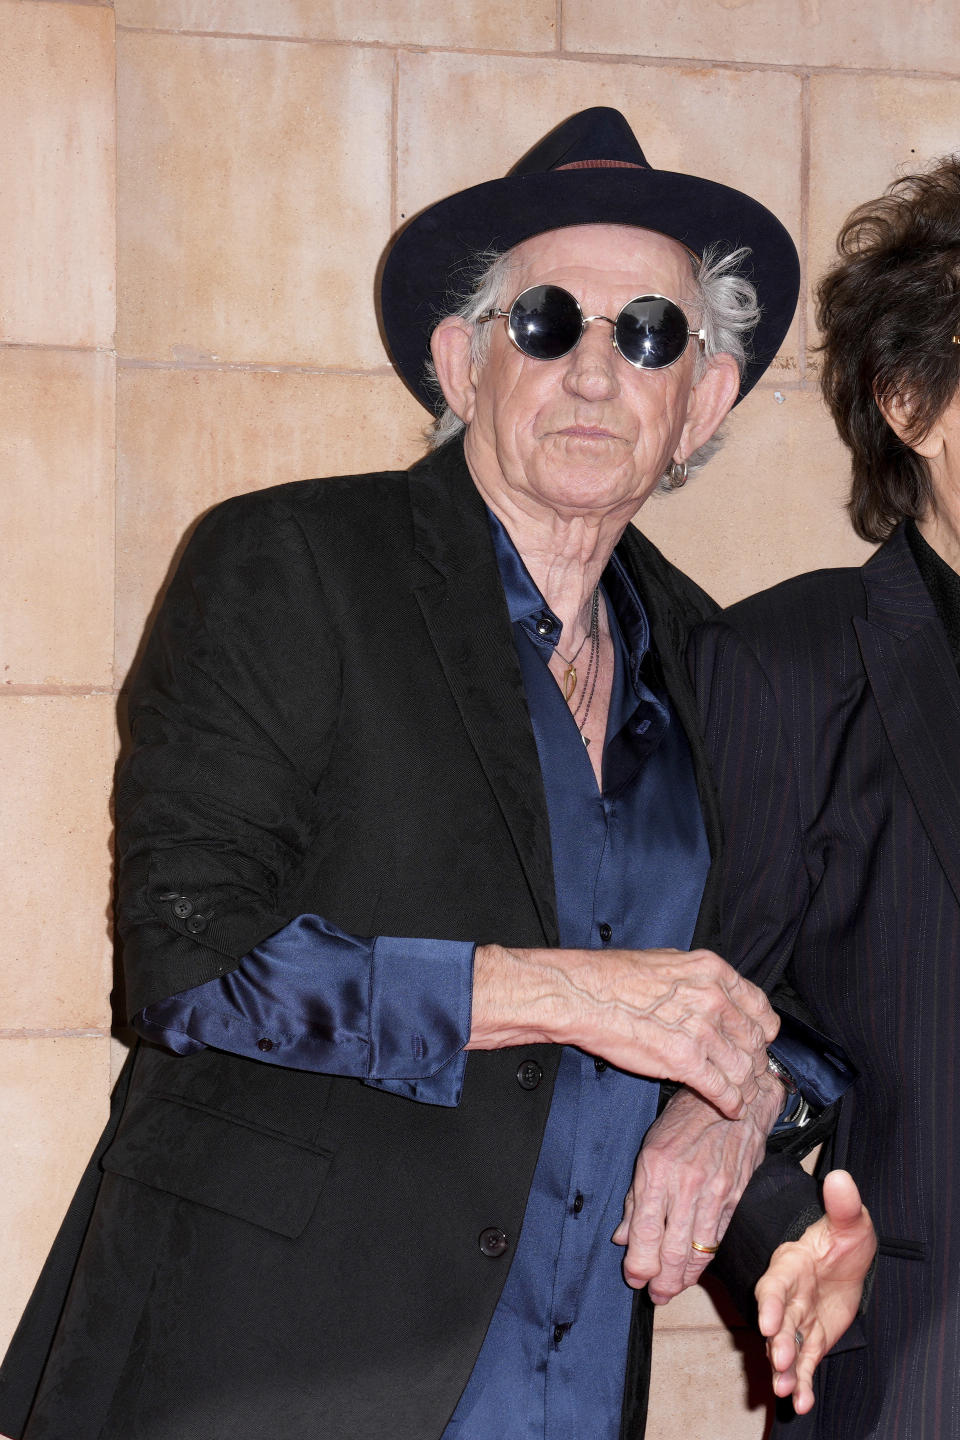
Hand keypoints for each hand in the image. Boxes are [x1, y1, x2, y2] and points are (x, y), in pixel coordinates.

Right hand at [469, 943, 777, 1118]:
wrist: (584, 995)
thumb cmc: (615, 977)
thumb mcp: (669, 962)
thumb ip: (700, 980)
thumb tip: (714, 993)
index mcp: (713, 971)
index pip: (760, 1008)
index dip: (762, 1031)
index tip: (757, 1042)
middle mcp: (714, 998)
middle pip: (753, 1041)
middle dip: (753, 1062)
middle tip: (747, 1074)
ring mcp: (701, 1030)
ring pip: (743, 1068)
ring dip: (743, 1087)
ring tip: (738, 1095)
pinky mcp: (685, 1061)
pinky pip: (722, 1090)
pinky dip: (730, 1103)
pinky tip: (729, 1108)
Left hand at [613, 1073, 783, 1299]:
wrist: (735, 1101)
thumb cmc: (686, 1120)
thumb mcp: (650, 1148)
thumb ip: (636, 1197)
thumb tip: (622, 1235)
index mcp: (656, 1169)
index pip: (645, 1231)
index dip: (638, 1263)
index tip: (633, 1278)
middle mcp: (685, 1184)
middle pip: (671, 1249)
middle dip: (660, 1281)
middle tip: (653, 1294)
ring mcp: (713, 1193)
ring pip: (696, 1251)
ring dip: (682, 1278)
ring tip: (671, 1290)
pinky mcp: (734, 1198)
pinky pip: (716, 1238)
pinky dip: (704, 1259)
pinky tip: (694, 1269)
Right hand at [757, 1169, 875, 1413]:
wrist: (849, 1263)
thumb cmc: (843, 1238)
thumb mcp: (851, 1222)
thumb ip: (843, 1205)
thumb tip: (840, 1177)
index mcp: (791, 1265)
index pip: (776, 1284)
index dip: (770, 1303)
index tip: (767, 1321)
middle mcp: (789, 1295)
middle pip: (778, 1320)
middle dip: (775, 1341)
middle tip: (777, 1360)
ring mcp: (798, 1320)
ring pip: (786, 1346)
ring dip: (783, 1368)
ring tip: (785, 1389)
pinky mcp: (811, 1340)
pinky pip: (804, 1363)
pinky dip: (802, 1383)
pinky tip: (802, 1402)